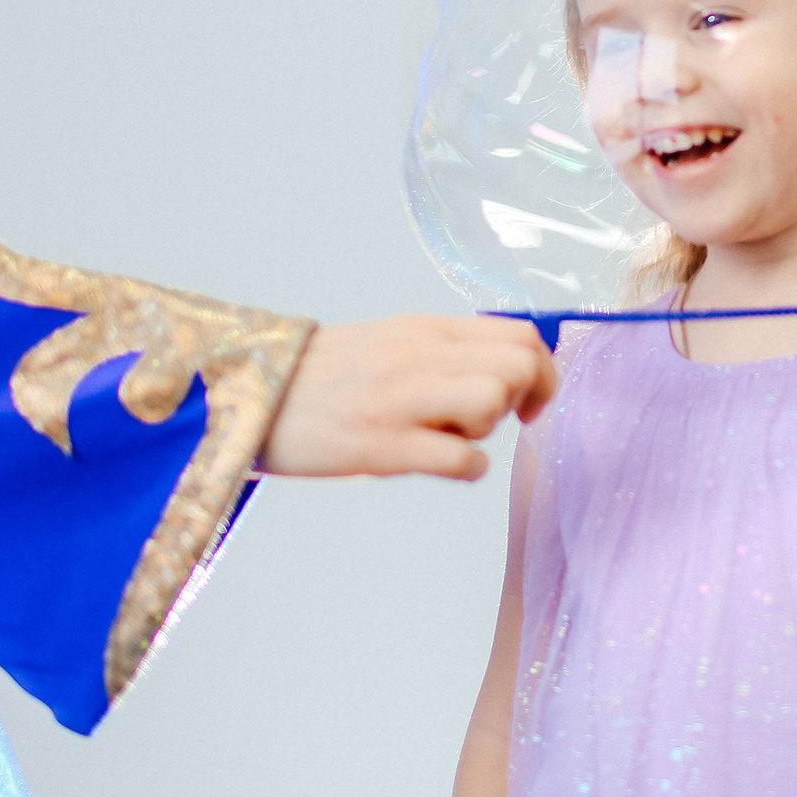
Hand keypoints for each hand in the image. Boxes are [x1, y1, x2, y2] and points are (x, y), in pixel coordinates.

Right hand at [261, 315, 555, 480]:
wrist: (254, 395)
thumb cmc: (328, 377)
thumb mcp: (393, 341)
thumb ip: (449, 351)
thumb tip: (512, 368)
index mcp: (427, 329)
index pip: (521, 333)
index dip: (542, 370)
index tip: (526, 400)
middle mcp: (420, 356)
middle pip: (519, 365)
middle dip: (524, 399)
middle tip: (492, 421)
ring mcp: (400, 400)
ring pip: (493, 401)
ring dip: (487, 428)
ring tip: (452, 434)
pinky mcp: (381, 446)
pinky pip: (462, 458)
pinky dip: (464, 467)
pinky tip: (434, 461)